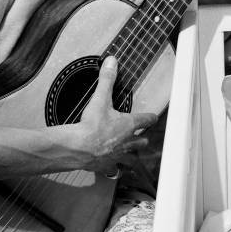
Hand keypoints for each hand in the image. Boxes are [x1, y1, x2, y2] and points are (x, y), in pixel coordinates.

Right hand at [73, 57, 157, 176]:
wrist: (77, 148)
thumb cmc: (91, 124)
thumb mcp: (100, 98)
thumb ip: (107, 79)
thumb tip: (111, 61)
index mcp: (129, 125)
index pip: (147, 120)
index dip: (150, 118)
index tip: (152, 117)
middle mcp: (127, 142)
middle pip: (141, 142)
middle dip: (142, 138)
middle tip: (142, 136)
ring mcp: (118, 156)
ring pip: (132, 159)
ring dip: (132, 156)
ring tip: (133, 156)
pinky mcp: (106, 166)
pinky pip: (114, 170)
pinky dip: (114, 170)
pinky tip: (113, 170)